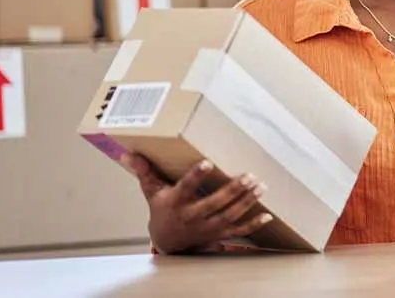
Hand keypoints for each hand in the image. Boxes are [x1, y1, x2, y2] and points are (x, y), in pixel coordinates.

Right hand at [121, 153, 273, 253]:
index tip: (207, 163)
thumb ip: (144, 171)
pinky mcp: (218, 234)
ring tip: (260, 187)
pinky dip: (253, 224)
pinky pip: (238, 231)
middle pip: (214, 203)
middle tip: (248, 176)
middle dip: (232, 190)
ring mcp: (207, 227)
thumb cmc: (161, 210)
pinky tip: (267, 215)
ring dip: (246, 202)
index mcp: (176, 202)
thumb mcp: (151, 191)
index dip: (195, 177)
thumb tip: (127, 153)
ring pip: (229, 216)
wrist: (167, 241)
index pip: (185, 188)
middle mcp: (192, 216)